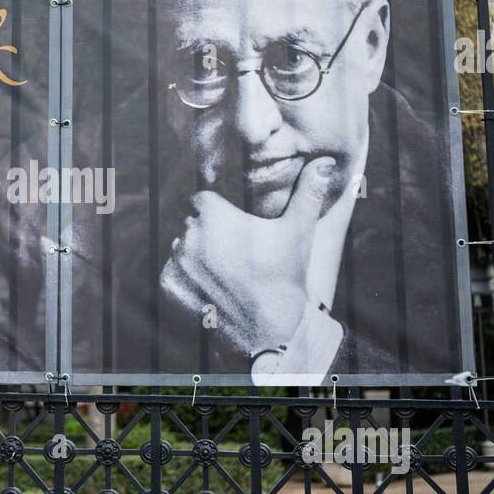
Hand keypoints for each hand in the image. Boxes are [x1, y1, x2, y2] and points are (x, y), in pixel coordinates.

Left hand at [159, 157, 337, 355]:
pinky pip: (173, 272)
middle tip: (235, 254)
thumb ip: (308, 191)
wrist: (272, 331)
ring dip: (196, 255)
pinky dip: (186, 278)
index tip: (234, 227)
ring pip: (182, 248)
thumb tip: (325, 162)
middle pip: (192, 224)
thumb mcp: (299, 230)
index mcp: (213, 214)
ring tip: (225, 272)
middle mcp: (188, 234)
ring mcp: (176, 262)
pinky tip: (211, 287)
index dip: (218, 212)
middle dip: (208, 234)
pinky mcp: (169, 285)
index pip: (202, 199)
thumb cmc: (286, 275)